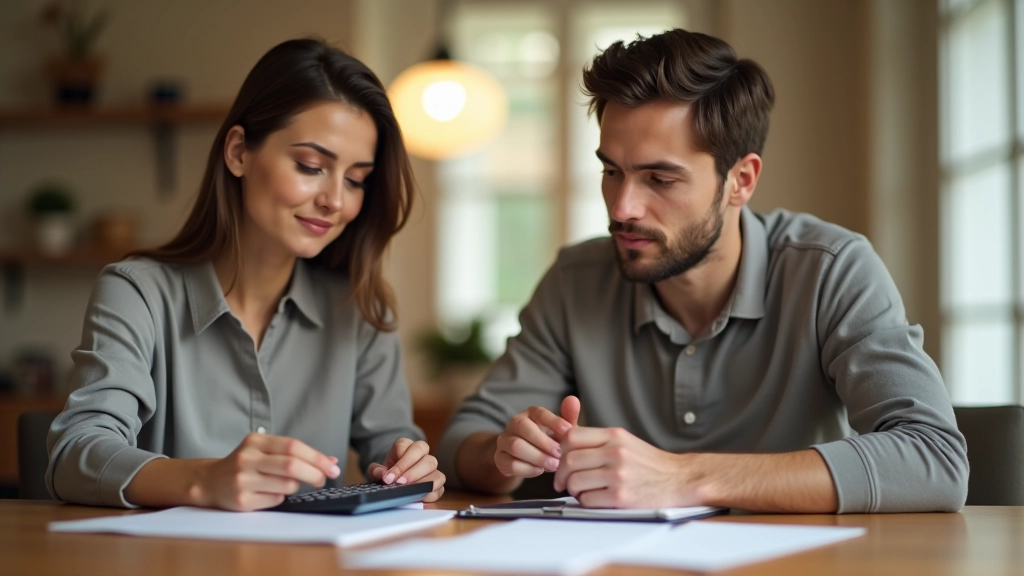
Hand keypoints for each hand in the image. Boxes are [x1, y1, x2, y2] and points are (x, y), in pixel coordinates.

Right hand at [192, 433, 340, 510]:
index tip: (332, 466)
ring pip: (287, 485)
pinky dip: (281, 497)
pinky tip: (270, 493)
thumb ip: (295, 453)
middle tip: (324, 479)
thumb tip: (331, 461)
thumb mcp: (265, 451)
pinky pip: (276, 500)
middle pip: (291, 466)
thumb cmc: (245, 464)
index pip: (293, 446)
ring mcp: (243, 480)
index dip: (317, 457)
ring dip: (295, 486)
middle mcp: (247, 459)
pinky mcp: (242, 501)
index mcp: (255, 442)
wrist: (210, 481)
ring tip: (287, 484)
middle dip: (314, 473)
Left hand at [367, 438, 445, 501]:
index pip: (405, 445)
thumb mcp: (378, 473)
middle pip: (422, 450)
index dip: (398, 462)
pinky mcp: (437, 482)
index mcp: (405, 447)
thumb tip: (382, 474)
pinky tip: (418, 497)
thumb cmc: (388, 477)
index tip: (389, 477)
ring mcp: (431, 467)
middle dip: (410, 469)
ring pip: (433, 465)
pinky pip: (439, 484)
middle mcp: (421, 453)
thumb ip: (376, 471)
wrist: (396, 487)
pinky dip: (429, 492)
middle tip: (399, 483)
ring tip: (409, 490)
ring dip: (421, 479)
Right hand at [494, 396, 580, 478]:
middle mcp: (514, 424)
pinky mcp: (500, 458)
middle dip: (544, 442)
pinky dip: (528, 469)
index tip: (568, 431)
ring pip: (516, 446)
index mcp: (530, 414)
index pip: (539, 413)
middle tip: (560, 454)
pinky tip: (540, 470)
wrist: (525, 460)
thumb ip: (568, 418)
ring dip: (537, 457)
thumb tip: (573, 400)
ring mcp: (504, 441)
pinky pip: (511, 464)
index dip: (554, 421)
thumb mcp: (560, 432)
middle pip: (523, 427)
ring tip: (553, 465)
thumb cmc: (547, 442)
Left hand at [553, 426, 695, 508]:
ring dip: (572, 490)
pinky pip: (587, 500)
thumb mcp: (625, 441)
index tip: (561, 461)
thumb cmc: (649, 463)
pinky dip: (585, 502)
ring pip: (574, 481)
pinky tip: (595, 499)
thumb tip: (565, 438)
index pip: (572, 436)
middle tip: (563, 482)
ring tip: (581, 491)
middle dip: (561, 474)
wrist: (679, 480)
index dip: (560, 450)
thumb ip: (598, 440)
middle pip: (568, 460)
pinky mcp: (621, 497)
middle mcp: (616, 452)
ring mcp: (618, 475)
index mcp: (614, 435)